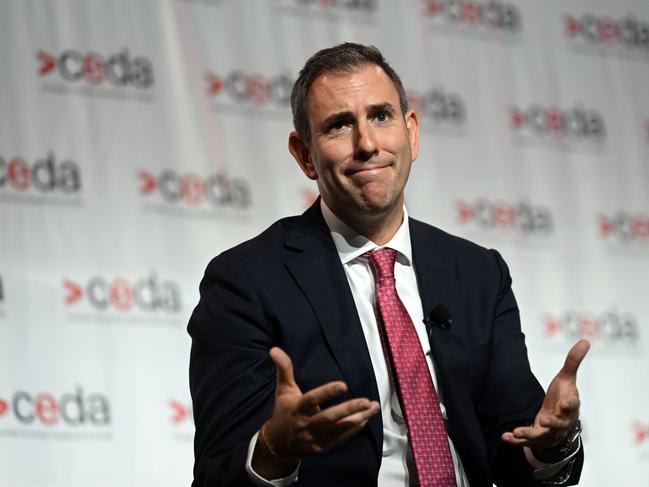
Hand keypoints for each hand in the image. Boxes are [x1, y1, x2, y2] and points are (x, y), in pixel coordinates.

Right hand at [252, 347, 379, 477]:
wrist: (279, 443)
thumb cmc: (284, 411)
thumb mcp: (283, 389)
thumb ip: (284, 369)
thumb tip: (274, 349)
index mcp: (297, 408)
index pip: (313, 399)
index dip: (327, 392)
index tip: (343, 385)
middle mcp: (306, 424)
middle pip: (329, 418)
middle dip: (349, 409)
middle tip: (366, 401)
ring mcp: (315, 438)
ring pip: (339, 429)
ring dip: (358, 418)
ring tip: (373, 407)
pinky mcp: (323, 447)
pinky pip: (341, 438)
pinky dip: (354, 428)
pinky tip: (366, 418)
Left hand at [501, 339, 589, 449]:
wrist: (559, 420)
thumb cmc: (563, 396)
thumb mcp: (566, 378)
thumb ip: (572, 361)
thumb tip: (585, 340)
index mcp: (570, 406)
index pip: (572, 405)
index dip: (570, 405)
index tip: (566, 403)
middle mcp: (562, 422)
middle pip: (559, 425)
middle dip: (553, 424)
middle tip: (545, 420)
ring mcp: (549, 433)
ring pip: (542, 437)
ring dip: (529, 434)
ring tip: (517, 431)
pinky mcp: (537, 439)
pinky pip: (527, 442)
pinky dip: (516, 441)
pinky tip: (505, 437)